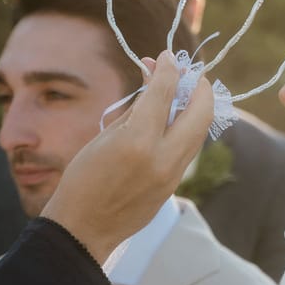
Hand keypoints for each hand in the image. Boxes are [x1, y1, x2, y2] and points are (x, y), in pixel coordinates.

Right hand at [42, 52, 213, 262]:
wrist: (83, 228)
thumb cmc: (83, 178)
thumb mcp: (104, 136)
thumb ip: (135, 108)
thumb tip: (153, 79)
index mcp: (137, 141)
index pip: (165, 92)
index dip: (168, 68)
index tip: (166, 56)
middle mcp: (162, 158)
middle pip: (202, 112)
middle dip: (201, 86)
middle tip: (188, 74)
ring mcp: (173, 175)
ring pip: (200, 131)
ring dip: (196, 107)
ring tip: (181, 93)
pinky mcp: (174, 186)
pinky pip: (188, 149)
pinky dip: (186, 128)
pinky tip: (173, 119)